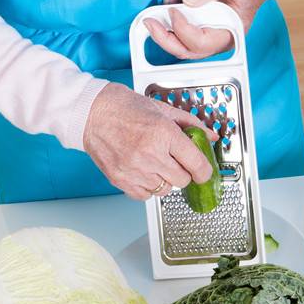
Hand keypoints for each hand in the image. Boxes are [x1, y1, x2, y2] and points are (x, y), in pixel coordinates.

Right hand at [83, 83, 215, 199]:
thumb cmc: (125, 108)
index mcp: (163, 133)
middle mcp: (150, 154)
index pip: (196, 164)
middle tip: (176, 160)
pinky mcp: (120, 180)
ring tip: (156, 162)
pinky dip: (148, 187)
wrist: (92, 113)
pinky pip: (145, 196)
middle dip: (184, 171)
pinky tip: (144, 171)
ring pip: (165, 190)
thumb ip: (191, 124)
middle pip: (183, 180)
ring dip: (165, 179)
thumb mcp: (163, 109)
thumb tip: (210, 136)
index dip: (204, 171)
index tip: (204, 172)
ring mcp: (134, 169)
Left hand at [144, 0, 271, 58]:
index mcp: (230, 34)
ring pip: (181, 42)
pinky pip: (182, 30)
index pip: (199, 42)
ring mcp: (210, 34)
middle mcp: (218, 39)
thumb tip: (186, 1)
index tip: (173, 10)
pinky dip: (172, 19)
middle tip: (149, 21)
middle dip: (164, 37)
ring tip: (163, 1)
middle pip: (186, 49)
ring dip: (166, 27)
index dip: (181, 29)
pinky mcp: (203, 25)